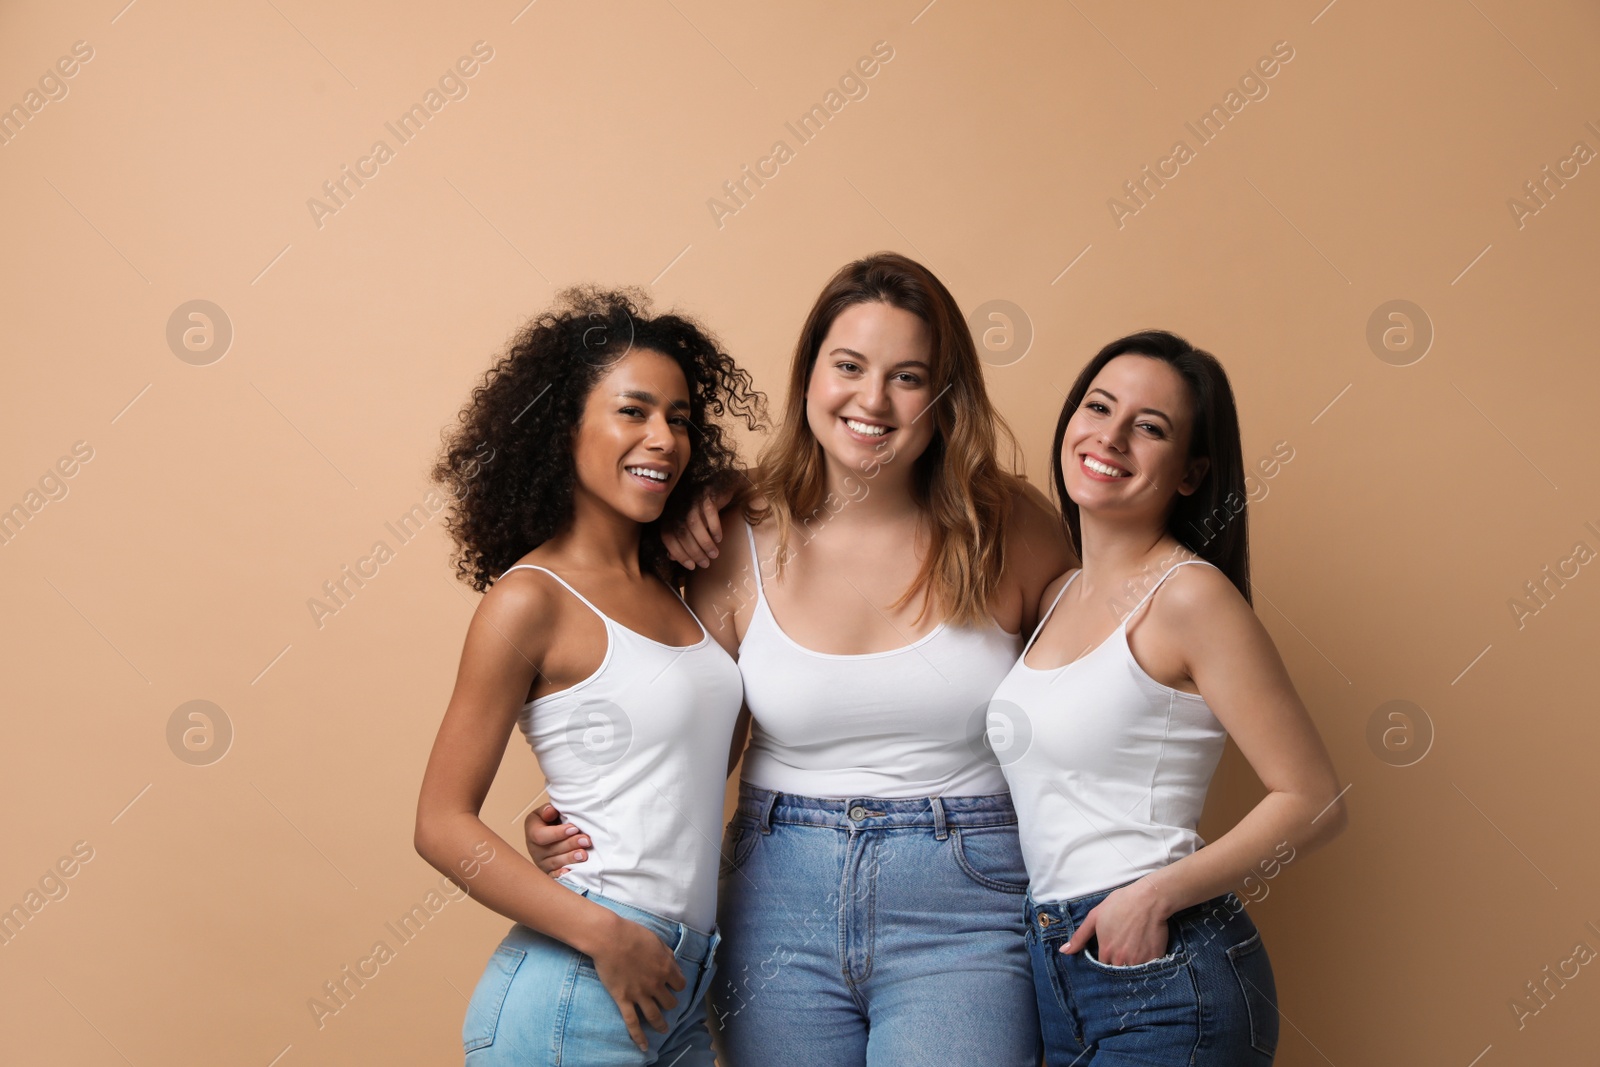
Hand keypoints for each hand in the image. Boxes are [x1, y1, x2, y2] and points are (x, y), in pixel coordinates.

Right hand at [523, 804, 590, 877]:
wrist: (555, 831)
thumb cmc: (553, 820)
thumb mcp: (548, 811)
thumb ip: (548, 810)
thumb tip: (550, 811)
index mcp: (532, 830)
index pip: (540, 835)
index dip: (557, 833)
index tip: (574, 828)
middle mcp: (534, 848)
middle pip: (551, 850)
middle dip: (570, 844)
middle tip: (586, 840)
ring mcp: (541, 862)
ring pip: (555, 862)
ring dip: (570, 858)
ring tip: (584, 854)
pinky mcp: (549, 872)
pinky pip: (553, 876)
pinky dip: (561, 874)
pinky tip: (570, 872)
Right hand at [589, 914, 687, 1051]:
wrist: (610, 938)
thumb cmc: (633, 934)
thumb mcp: (657, 940)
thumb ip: (667, 954)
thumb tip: (673, 963)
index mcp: (666, 968)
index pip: (680, 985)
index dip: (677, 986)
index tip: (673, 986)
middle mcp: (656, 984)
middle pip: (670, 1003)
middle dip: (669, 1004)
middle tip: (665, 1003)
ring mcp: (640, 994)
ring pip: (655, 1016)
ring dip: (661, 1025)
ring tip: (663, 1030)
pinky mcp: (624, 1000)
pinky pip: (633, 1023)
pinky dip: (639, 1037)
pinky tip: (644, 1047)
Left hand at [662, 483, 736, 568]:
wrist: (715, 487)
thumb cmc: (698, 510)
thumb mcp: (686, 524)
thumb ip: (677, 539)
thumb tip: (671, 557)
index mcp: (669, 515)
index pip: (668, 538)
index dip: (678, 554)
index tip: (691, 566)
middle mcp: (678, 507)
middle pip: (682, 534)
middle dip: (694, 552)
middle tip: (706, 563)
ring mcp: (692, 500)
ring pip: (695, 525)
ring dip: (705, 543)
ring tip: (714, 554)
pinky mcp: (706, 495)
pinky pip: (710, 513)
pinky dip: (714, 528)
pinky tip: (719, 538)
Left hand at [1059, 881, 1171, 965]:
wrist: (1148, 899)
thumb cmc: (1120, 904)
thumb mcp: (1094, 917)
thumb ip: (1079, 937)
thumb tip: (1064, 951)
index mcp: (1105, 951)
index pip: (1102, 965)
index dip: (1106, 957)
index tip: (1112, 947)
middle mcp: (1121, 960)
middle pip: (1118, 969)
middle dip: (1119, 961)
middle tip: (1125, 946)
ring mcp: (1139, 961)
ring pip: (1133, 970)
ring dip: (1133, 963)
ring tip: (1135, 947)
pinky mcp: (1154, 958)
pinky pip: (1149, 967)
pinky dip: (1147, 961)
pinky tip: (1146, 948)